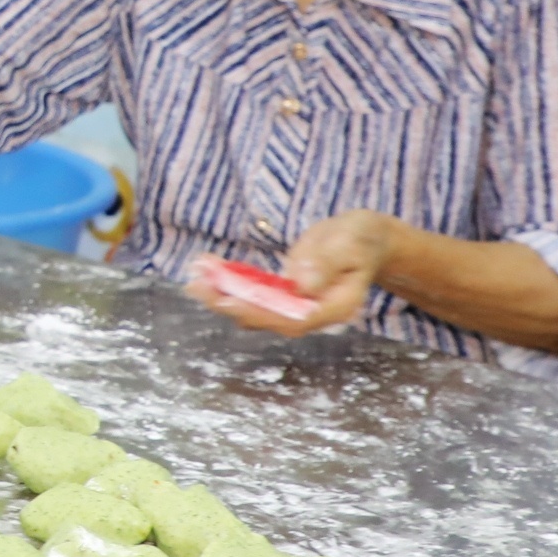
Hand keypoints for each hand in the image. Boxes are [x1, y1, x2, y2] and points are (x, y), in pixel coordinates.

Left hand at [186, 209, 392, 336]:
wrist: (364, 240)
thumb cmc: (361, 238)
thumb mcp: (351, 241)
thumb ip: (328, 262)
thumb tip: (300, 284)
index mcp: (335, 308)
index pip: (294, 317)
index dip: (259, 311)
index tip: (227, 299)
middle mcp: (313, 315)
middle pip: (268, 317)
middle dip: (229, 302)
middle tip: (197, 285)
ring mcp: (296, 308)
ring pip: (255, 309)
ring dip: (221, 295)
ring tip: (194, 277)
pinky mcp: (283, 297)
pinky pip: (253, 296)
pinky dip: (228, 285)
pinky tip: (205, 272)